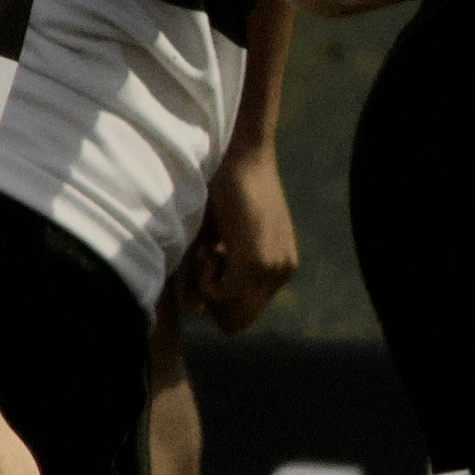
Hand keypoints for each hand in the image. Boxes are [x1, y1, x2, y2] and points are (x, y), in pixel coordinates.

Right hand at [181, 148, 299, 329]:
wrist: (240, 152)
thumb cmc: (222, 187)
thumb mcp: (213, 238)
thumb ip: (203, 276)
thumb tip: (193, 310)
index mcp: (277, 265)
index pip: (243, 313)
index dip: (217, 297)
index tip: (209, 259)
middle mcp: (282, 271)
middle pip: (237, 322)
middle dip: (213, 299)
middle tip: (207, 256)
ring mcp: (274, 269)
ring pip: (229, 312)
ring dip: (209, 286)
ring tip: (208, 247)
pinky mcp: (259, 263)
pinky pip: (222, 296)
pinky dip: (206, 278)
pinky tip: (209, 246)